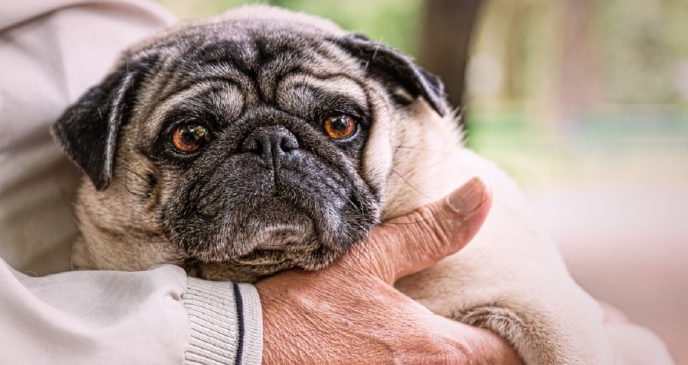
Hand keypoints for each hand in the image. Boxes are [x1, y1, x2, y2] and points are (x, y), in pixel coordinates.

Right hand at [257, 178, 521, 363]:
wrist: (245, 350)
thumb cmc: (305, 305)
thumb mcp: (368, 258)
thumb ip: (430, 232)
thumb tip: (480, 193)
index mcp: (435, 349)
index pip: (504, 354)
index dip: (506, 336)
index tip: (495, 318)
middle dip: (477, 350)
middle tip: (464, 323)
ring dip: (442, 357)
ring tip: (424, 332)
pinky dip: (407, 363)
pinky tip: (385, 349)